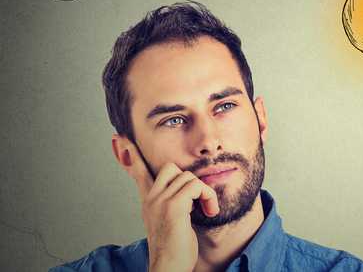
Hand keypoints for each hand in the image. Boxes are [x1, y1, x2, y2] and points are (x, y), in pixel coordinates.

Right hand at [125, 147, 219, 271]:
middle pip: (170, 167)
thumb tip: (187, 196)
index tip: (120, 137)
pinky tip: (209, 212)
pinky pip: (197, 186)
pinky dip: (208, 197)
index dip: (130, 153)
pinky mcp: (173, 208)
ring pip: (188, 177)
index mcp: (148, 201)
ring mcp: (160, 202)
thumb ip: (174, 204)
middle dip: (189, 178)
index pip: (138, 171)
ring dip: (204, 193)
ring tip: (206, 210)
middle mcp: (150, 199)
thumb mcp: (172, 221)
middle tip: (199, 200)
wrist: (169, 267)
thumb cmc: (175, 248)